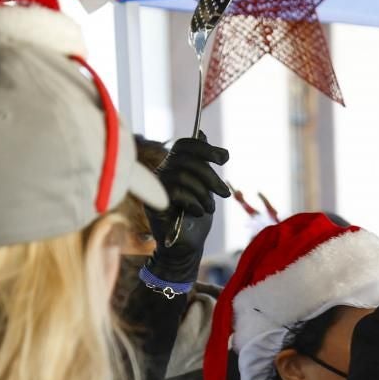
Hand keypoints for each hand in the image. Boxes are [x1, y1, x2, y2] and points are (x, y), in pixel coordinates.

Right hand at [145, 133, 229, 280]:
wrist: (187, 246)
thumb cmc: (197, 217)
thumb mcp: (205, 187)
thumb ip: (202, 164)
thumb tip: (202, 133)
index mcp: (175, 166)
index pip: (184, 146)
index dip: (205, 148)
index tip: (224, 158)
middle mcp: (162, 173)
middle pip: (187, 160)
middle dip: (211, 176)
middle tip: (225, 194)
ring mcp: (156, 187)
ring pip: (183, 175)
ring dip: (204, 193)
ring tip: (209, 208)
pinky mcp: (153, 202)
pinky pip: (176, 192)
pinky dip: (194, 202)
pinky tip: (198, 212)